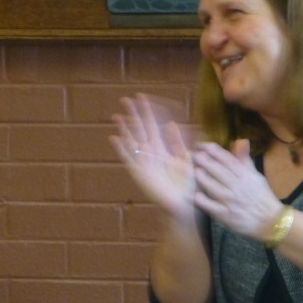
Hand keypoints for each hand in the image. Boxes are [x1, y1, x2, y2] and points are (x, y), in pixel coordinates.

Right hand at [110, 94, 196, 222]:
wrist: (184, 205)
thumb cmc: (188, 185)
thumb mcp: (185, 159)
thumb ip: (178, 142)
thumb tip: (171, 123)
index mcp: (162, 148)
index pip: (153, 125)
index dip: (147, 112)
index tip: (141, 97)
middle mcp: (151, 153)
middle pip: (140, 129)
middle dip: (133, 115)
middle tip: (125, 99)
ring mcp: (144, 163)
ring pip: (132, 141)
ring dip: (124, 129)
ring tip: (117, 115)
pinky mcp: (140, 174)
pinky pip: (129, 158)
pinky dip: (122, 148)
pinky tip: (114, 138)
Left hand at [192, 140, 282, 240]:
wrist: (270, 221)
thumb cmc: (261, 196)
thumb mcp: (256, 176)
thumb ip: (245, 160)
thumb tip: (241, 141)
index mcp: (245, 175)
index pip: (228, 160)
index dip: (215, 151)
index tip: (201, 145)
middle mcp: (238, 187)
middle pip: (221, 172)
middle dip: (207, 162)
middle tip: (194, 155)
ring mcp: (232, 201)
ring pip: (216, 188)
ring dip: (205, 179)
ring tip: (195, 171)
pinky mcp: (227, 215)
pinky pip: (214, 208)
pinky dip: (205, 202)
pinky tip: (196, 196)